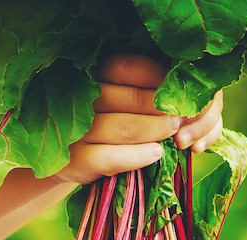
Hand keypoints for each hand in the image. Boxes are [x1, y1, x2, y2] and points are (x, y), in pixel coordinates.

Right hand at [53, 55, 222, 184]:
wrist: (64, 164)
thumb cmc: (97, 128)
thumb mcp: (109, 104)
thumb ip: (134, 91)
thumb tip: (179, 85)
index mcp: (88, 78)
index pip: (127, 67)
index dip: (158, 76)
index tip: (179, 88)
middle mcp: (80, 101)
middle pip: (130, 98)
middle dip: (162, 108)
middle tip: (182, 115)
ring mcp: (77, 132)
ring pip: (124, 127)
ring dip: (155, 130)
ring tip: (174, 131)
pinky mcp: (77, 161)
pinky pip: (111, 157)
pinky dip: (138, 156)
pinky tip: (157, 154)